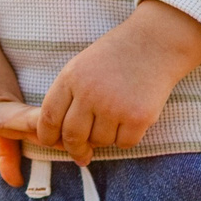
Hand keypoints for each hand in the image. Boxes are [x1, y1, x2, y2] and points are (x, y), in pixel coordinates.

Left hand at [35, 0, 200, 161]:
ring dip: (105, 139)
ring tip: (114, 119)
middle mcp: (89, 93)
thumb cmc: (114, 57)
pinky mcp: (138, 117)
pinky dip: (126, 139)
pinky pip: (125, 143)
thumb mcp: (81, 66)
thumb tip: (60, 134)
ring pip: (100, 141)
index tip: (50, 143)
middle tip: (81, 156)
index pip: (49, 116)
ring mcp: (114, 106)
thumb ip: (69, 95)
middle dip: (75, 150)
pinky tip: (130, 122)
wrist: (153, 44)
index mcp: (70, 78)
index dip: (47, 135)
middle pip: (72, 136)